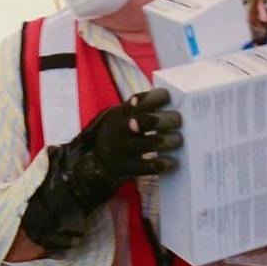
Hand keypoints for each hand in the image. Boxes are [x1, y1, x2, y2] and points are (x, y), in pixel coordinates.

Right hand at [20, 88, 183, 250]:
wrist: (88, 168)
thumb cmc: (111, 140)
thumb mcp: (115, 120)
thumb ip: (133, 111)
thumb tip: (164, 102)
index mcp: (118, 114)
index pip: (138, 101)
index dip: (154, 97)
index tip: (168, 97)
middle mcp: (118, 130)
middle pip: (147, 121)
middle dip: (167, 119)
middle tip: (178, 120)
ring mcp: (120, 149)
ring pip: (150, 143)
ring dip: (169, 141)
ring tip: (178, 140)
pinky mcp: (123, 167)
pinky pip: (147, 166)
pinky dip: (162, 164)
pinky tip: (171, 162)